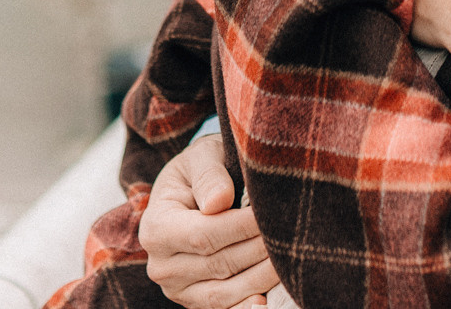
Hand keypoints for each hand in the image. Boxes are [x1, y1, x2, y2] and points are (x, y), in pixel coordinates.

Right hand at [136, 134, 278, 308]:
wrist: (189, 192)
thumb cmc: (201, 170)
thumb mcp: (201, 157)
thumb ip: (209, 175)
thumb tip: (218, 202)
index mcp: (156, 228)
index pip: (205, 235)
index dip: (243, 228)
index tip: (274, 215)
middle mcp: (161, 266)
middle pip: (220, 264)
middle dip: (260, 250)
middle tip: (294, 236)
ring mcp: (177, 289)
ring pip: (225, 292)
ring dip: (262, 278)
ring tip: (291, 259)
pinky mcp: (195, 302)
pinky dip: (247, 306)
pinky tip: (269, 301)